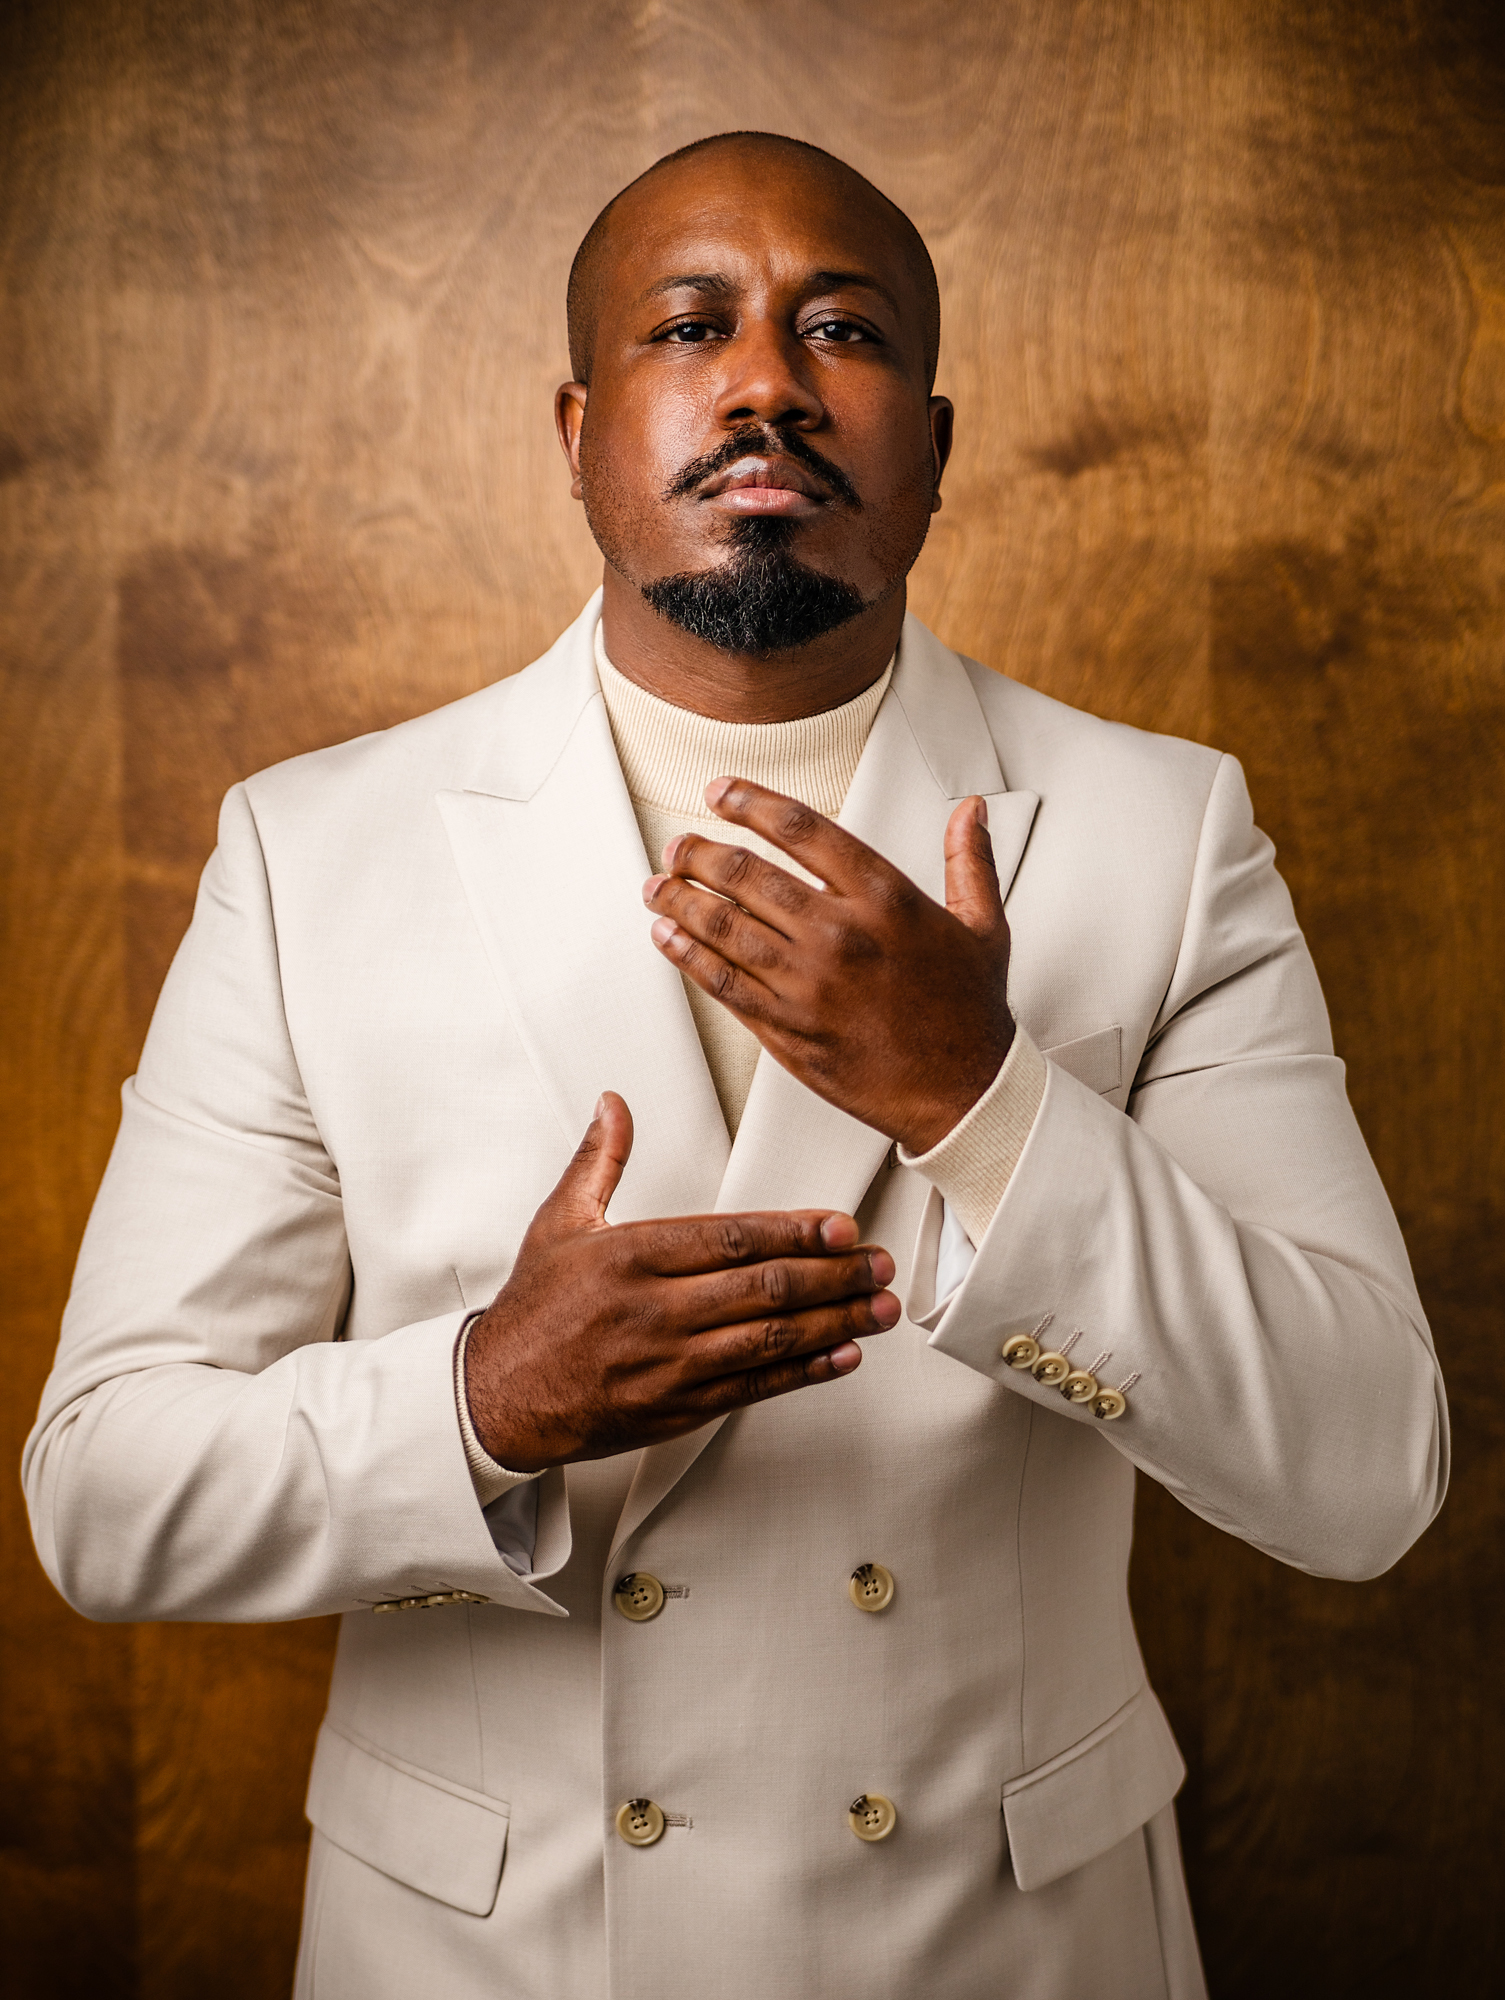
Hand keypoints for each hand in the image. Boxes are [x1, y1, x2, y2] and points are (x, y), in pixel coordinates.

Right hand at [464, 1093, 898, 1471]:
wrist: (497, 1397)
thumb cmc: (533, 1311)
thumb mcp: (559, 1223)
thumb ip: (599, 1161)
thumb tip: (614, 1105)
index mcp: (630, 1257)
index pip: (731, 1238)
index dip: (795, 1231)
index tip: (841, 1226)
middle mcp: (654, 1311)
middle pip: (762, 1288)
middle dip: (833, 1276)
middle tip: (880, 1264)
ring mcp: (669, 1364)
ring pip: (768, 1340)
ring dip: (834, 1323)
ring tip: (879, 1308)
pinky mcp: (677, 1407)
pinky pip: (753, 1388)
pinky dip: (804, 1372)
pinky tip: (841, 1356)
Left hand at [642, 782, 1013, 1152]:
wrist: (965, 1092)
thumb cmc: (969, 1013)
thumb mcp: (983, 926)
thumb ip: (968, 861)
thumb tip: (970, 812)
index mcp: (885, 899)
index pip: (801, 829)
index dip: (750, 802)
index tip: (721, 792)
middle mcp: (841, 935)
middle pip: (747, 874)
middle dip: (699, 853)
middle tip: (678, 846)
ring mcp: (809, 984)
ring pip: (723, 927)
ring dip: (680, 900)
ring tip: (658, 886)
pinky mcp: (788, 1029)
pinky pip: (723, 984)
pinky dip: (687, 956)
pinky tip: (668, 939)